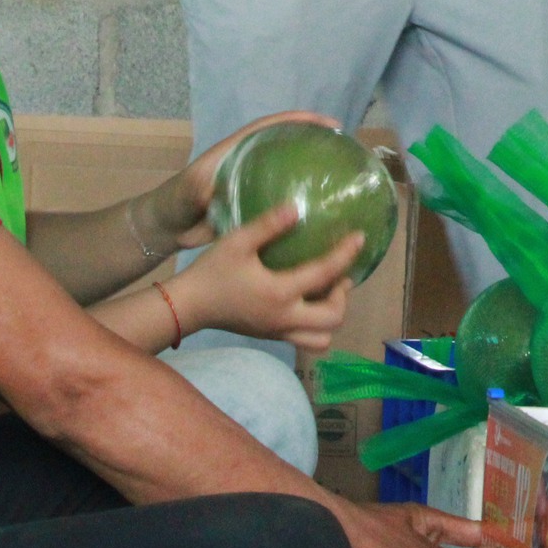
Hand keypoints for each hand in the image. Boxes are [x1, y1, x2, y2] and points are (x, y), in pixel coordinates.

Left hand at [158, 109, 345, 248]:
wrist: (166, 228)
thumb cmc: (175, 202)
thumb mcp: (187, 190)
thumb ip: (201, 188)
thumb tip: (221, 191)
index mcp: (235, 150)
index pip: (271, 126)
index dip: (299, 121)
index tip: (328, 124)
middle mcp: (248, 163)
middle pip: (286, 144)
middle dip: (313, 141)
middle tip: (343, 150)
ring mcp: (252, 184)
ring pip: (287, 172)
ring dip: (310, 171)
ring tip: (340, 180)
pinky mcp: (253, 206)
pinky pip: (281, 201)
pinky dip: (300, 204)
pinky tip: (319, 216)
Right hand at [170, 205, 357, 351]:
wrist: (188, 305)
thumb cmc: (212, 271)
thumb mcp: (238, 241)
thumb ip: (268, 224)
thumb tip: (297, 208)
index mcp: (280, 293)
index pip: (325, 274)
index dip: (346, 254)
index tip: (360, 237)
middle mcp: (285, 318)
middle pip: (333, 319)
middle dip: (343, 296)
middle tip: (340, 275)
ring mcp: (278, 331)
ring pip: (321, 338)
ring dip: (331, 316)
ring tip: (327, 292)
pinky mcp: (270, 335)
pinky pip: (305, 339)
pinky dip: (315, 324)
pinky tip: (307, 299)